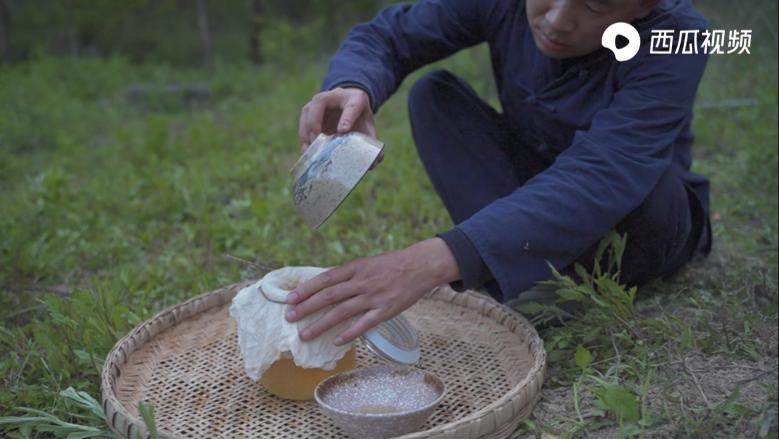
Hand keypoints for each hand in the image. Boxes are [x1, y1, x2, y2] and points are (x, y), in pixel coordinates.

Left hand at [284, 238, 460, 344]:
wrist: (421, 265)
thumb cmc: (392, 264)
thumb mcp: (367, 263)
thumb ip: (349, 275)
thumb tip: (326, 286)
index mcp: (356, 267)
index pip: (326, 279)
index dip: (306, 289)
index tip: (290, 298)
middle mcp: (362, 281)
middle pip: (329, 296)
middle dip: (307, 308)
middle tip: (290, 318)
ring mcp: (373, 297)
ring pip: (342, 312)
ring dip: (321, 324)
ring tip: (305, 335)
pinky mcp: (385, 310)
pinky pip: (364, 324)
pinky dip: (349, 334)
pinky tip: (336, 342)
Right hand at [297, 86, 382, 168]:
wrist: (350, 104)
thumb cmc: (359, 116)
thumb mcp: (368, 125)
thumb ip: (371, 140)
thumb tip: (376, 161)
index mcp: (355, 98)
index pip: (352, 106)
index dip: (347, 118)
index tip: (343, 131)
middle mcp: (333, 96)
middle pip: (319, 103)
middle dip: (316, 122)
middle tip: (317, 142)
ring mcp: (318, 102)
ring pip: (307, 112)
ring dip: (306, 131)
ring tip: (309, 150)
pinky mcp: (308, 111)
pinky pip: (302, 121)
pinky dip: (302, 136)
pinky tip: (305, 152)